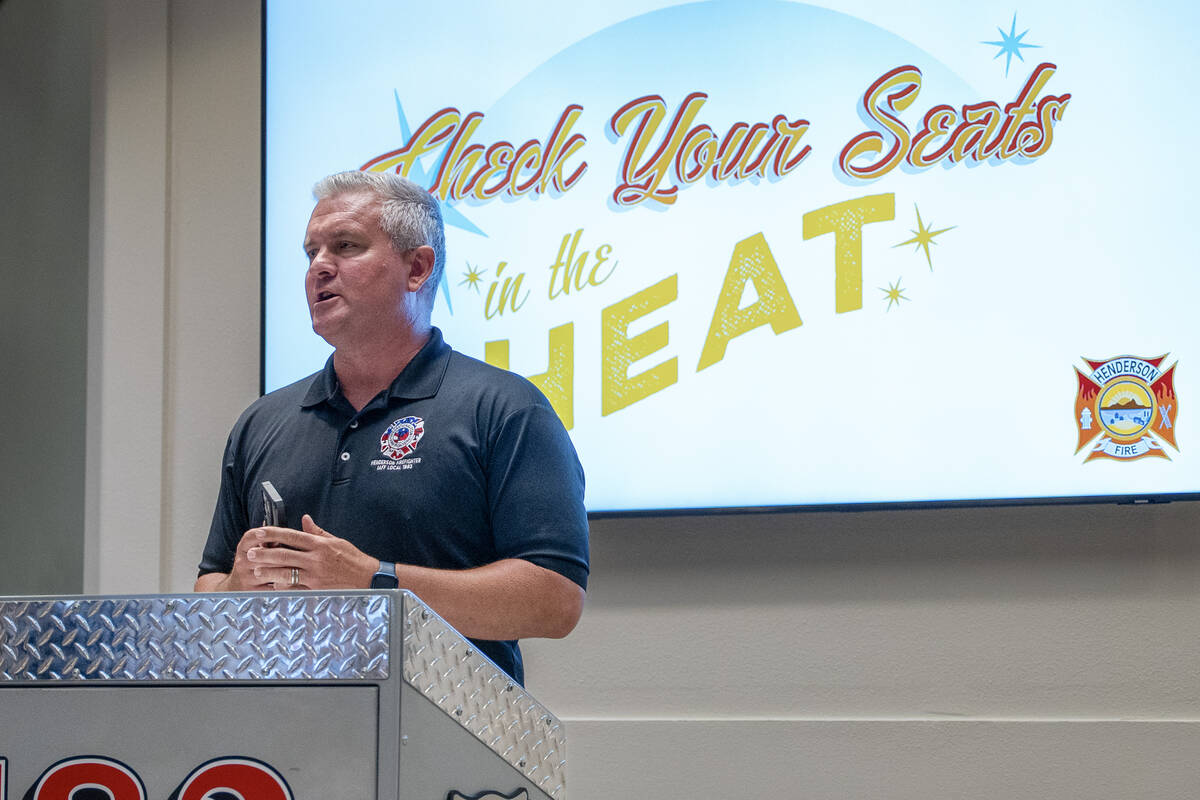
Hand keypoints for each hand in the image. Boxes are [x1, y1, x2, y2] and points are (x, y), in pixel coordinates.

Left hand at [244, 514, 377, 589]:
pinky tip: (272, 586)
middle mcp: (316, 559)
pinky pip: (295, 588)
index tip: (259, 533)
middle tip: (249, 553)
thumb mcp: (337, 541)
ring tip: (256, 570)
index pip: (292, 536)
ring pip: (286, 573)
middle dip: (264, 554)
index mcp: (320, 545)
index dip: (273, 534)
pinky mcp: (317, 589)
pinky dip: (283, 587)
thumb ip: (317, 532)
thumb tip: (304, 519)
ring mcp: (316, 575)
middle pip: (284, 555)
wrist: (368, 578)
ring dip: (269, 572)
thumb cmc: (353, 559)